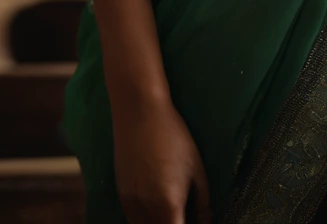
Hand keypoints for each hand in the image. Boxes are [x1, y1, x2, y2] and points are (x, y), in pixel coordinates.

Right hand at [113, 97, 210, 223]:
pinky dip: (144, 219)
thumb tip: (206, 222)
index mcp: (169, 206)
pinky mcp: (120, 194)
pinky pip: (133, 218)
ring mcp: (130, 204)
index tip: (195, 222)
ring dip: (158, 223)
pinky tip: (154, 207)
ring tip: (171, 213)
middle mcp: (146, 211)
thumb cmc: (174, 137)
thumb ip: (203, 202)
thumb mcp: (196, 168)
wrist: (140, 112)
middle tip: (184, 215)